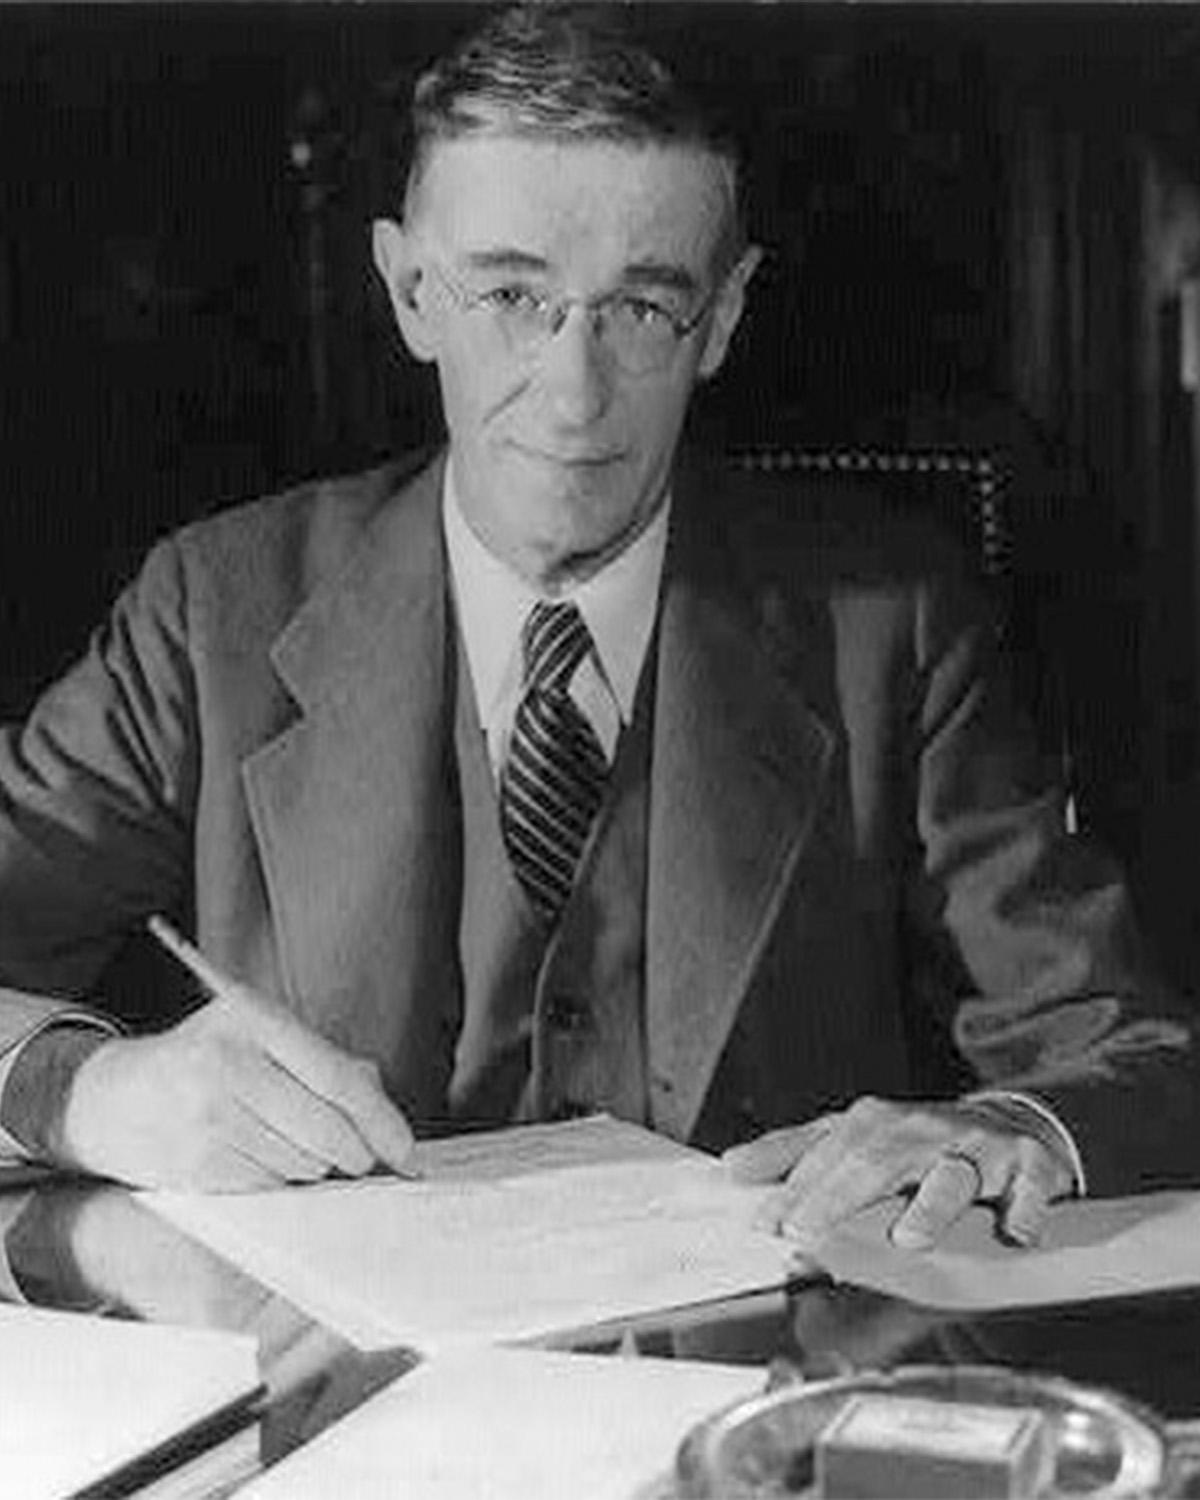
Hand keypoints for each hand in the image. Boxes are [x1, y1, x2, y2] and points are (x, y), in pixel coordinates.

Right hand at [55, 985, 414, 1190]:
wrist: (108, 1097)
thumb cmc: (199, 1058)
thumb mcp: (256, 1032)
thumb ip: (320, 1059)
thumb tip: (378, 1101)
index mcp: (254, 1021)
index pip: (337, 1079)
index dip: (381, 1120)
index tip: (407, 1150)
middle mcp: (228, 1066)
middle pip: (328, 1130)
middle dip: (359, 1153)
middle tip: (367, 1160)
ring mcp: (208, 1119)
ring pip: (303, 1164)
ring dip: (317, 1167)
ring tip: (295, 1144)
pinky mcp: (195, 1166)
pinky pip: (270, 1187)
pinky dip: (280, 1181)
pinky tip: (261, 1158)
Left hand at [723, 1096, 1073, 1249]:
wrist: (1010, 1126)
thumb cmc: (917, 1145)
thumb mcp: (855, 1142)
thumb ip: (797, 1156)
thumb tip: (732, 1168)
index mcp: (875, 1124)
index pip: (826, 1150)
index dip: (794, 1183)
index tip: (762, 1216)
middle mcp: (920, 1130)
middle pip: (875, 1160)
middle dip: (839, 1193)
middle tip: (806, 1226)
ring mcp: (975, 1148)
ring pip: (951, 1173)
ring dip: (930, 1205)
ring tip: (908, 1236)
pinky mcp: (1029, 1166)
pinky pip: (1029, 1187)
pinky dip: (1024, 1207)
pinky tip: (1014, 1231)